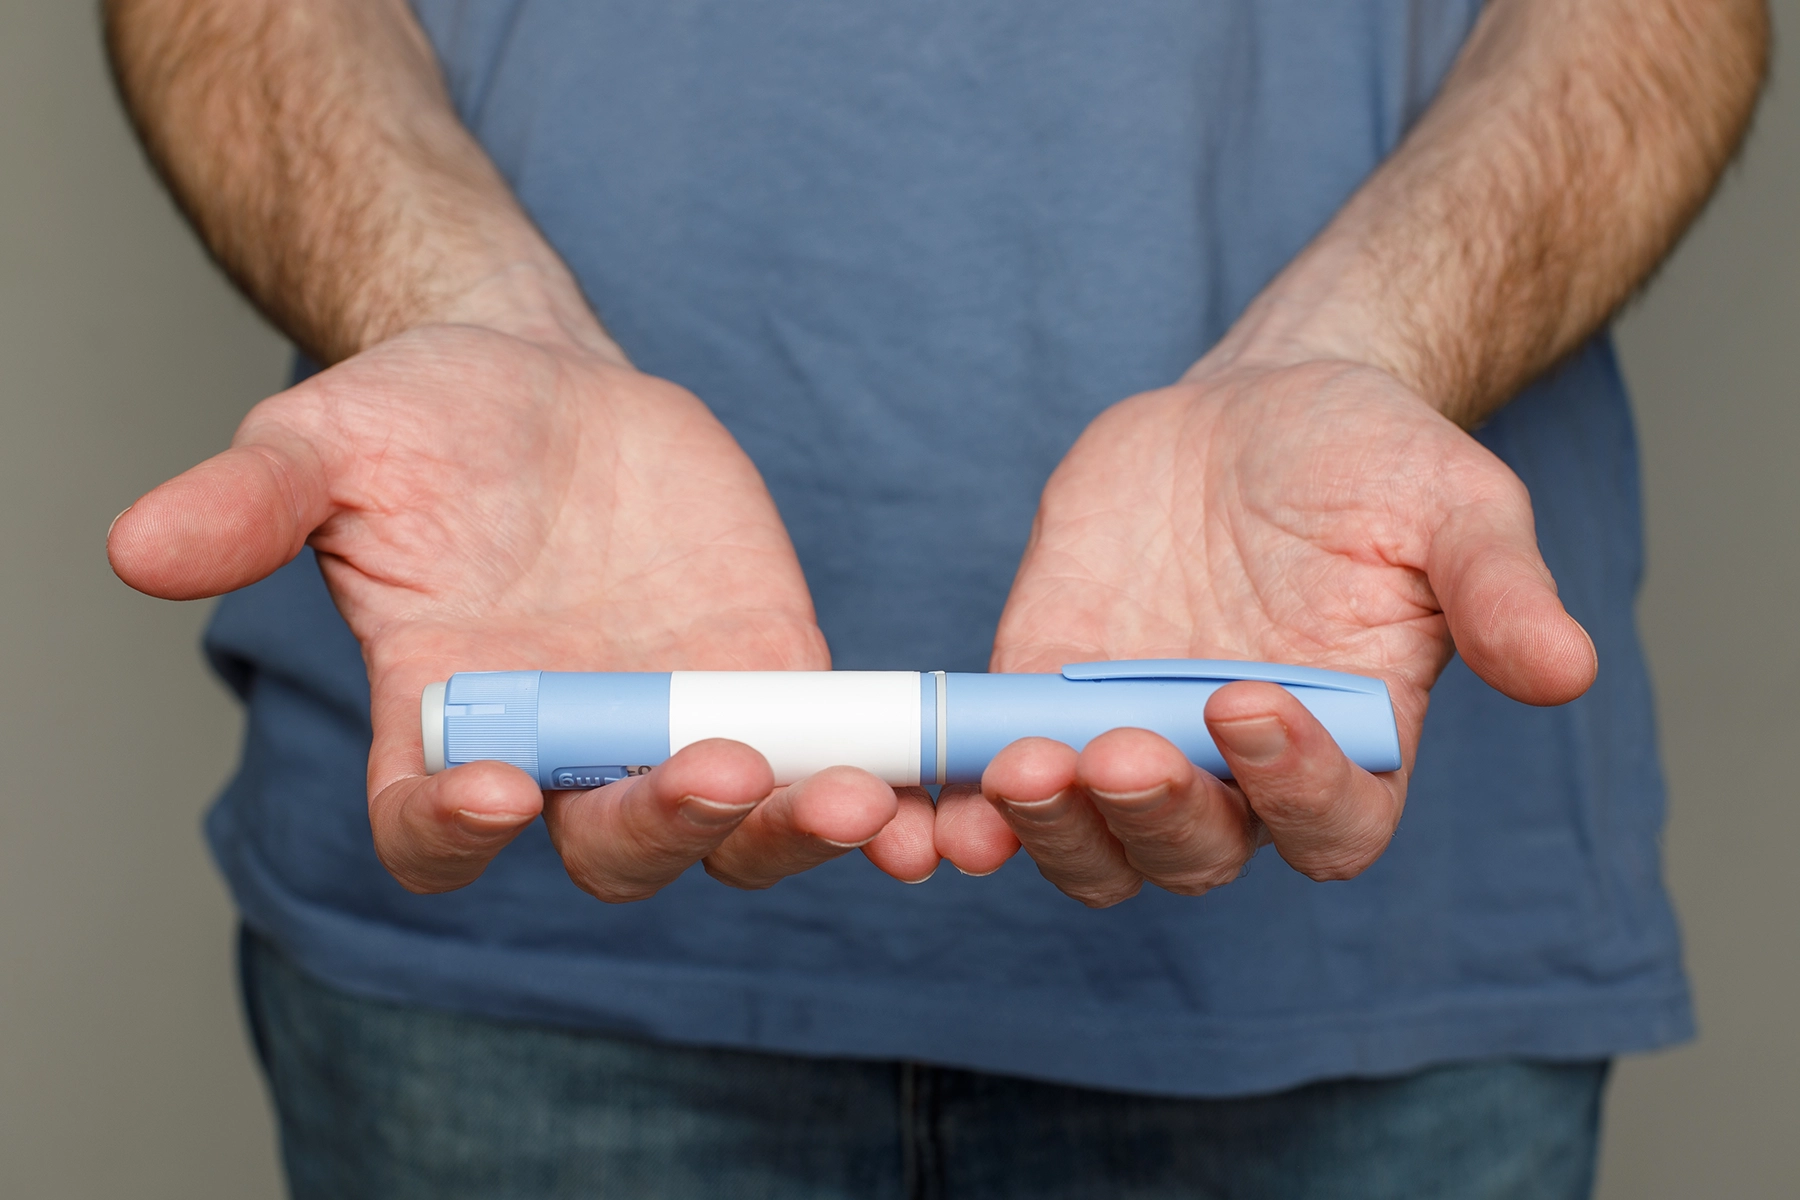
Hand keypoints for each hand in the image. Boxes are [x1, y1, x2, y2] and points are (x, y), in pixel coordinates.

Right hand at [109, 313, 938, 898]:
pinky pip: (824, 760)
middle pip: (613, 854)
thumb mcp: (330, 440)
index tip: (498, 788)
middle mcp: (564, 755)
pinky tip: (924, 788)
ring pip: (736, 830)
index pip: (432, 832)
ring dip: (794, 830)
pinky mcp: (772, 680)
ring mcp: (675, 725)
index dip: (455, 832)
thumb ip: (250, 501)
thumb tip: (137, 548)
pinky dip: (872, 788)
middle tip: (716, 772)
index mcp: (443, 727)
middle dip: (667, 828)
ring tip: (860, 801)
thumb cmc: (426, 423)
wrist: (547, 388)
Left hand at [933, 358, 1596, 903]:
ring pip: (1086, 842)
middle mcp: (1233, 774)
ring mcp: (1130, 741)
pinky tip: (938, 788)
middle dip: (1150, 816)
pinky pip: (1000, 777)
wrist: (1256, 411)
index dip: (1292, 789)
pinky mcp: (1043, 695)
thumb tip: (1567, 668)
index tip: (1251, 702)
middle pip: (1190, 855)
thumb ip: (1498, 592)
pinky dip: (968, 797)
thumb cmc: (1371, 463)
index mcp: (1345, 748)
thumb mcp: (1453, 505)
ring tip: (1019, 763)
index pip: (1327, 825)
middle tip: (1113, 753)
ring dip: (1050, 825)